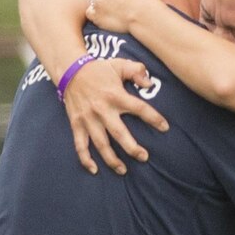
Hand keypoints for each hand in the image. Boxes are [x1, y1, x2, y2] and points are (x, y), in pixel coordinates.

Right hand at [64, 58, 168, 174]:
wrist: (69, 70)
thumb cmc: (99, 69)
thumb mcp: (119, 64)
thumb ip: (137, 71)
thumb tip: (149, 84)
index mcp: (115, 95)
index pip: (139, 108)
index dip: (154, 118)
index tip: (165, 128)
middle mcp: (102, 109)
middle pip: (119, 133)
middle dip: (132, 148)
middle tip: (144, 157)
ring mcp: (88, 119)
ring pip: (100, 144)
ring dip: (112, 159)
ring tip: (124, 170)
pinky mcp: (76, 124)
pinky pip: (80, 145)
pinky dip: (85, 159)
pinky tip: (94, 170)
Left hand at [84, 0, 161, 33]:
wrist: (143, 15)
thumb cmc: (149, 0)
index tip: (125, 1)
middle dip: (110, 0)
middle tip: (120, 11)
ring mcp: (99, 1)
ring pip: (96, 2)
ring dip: (102, 8)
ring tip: (112, 17)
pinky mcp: (95, 14)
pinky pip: (90, 13)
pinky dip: (94, 16)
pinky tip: (102, 21)